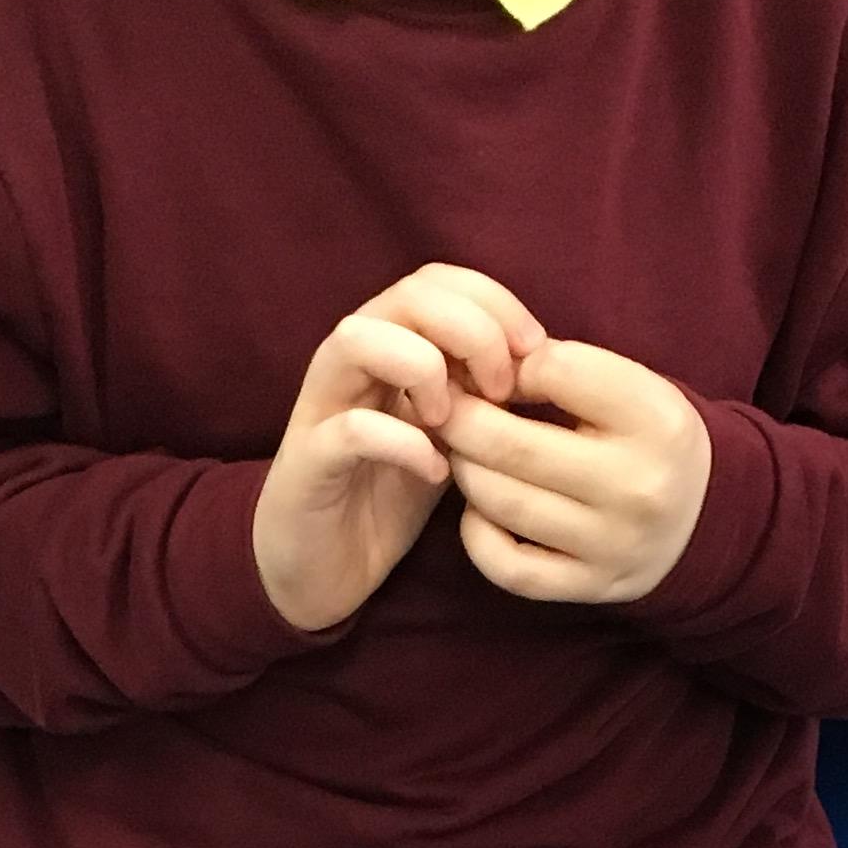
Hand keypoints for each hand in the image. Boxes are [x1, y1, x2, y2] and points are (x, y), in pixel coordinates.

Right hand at [254, 266, 545, 633]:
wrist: (323, 568)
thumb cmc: (388, 493)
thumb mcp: (448, 433)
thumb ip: (479, 392)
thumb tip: (540, 361)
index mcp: (387, 344)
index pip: (438, 279)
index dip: (493, 301)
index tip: (534, 352)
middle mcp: (349, 362)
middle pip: (406, 295)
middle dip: (470, 330)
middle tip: (501, 388)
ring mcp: (322, 407)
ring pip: (358, 339)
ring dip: (422, 369)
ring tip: (453, 423)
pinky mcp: (307, 462)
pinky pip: (350, 430)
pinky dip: (403, 444)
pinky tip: (435, 472)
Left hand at [442, 338, 711, 604]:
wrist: (701, 516)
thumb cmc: (646, 437)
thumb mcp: (630, 385)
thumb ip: (561, 368)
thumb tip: (477, 369)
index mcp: (655, 419)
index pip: (555, 371)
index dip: (511, 366)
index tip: (499, 374)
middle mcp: (638, 486)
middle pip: (513, 446)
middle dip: (462, 421)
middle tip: (446, 409)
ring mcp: (614, 543)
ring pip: (501, 503)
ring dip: (465, 470)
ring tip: (463, 452)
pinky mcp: (591, 585)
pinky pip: (507, 567)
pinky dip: (477, 535)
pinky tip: (480, 510)